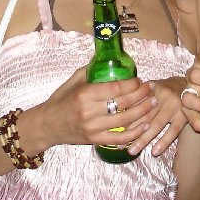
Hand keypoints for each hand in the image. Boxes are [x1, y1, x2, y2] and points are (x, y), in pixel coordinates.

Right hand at [30, 67, 156, 150]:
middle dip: (142, 96)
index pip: (115, 88)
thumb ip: (91, 70)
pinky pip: (119, 139)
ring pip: (125, 121)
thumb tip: (111, 59)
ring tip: (154, 103)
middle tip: (151, 90)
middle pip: (123, 103)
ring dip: (143, 112)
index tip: (140, 80)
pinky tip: (145, 125)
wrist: (46, 125)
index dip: (132, 84)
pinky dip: (134, 133)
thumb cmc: (60, 100)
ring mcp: (93, 128)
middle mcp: (89, 111)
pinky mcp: (95, 140)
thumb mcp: (73, 80)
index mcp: (84, 94)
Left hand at [125, 77, 187, 156]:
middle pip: (144, 116)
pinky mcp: (184, 115)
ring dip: (144, 139)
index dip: (125, 119)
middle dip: (131, 131)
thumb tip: (119, 109)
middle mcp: (162, 96)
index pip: (136, 105)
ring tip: (133, 151)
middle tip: (120, 145)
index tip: (115, 131)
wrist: (193, 84)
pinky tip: (155, 151)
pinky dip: (164, 141)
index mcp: (152, 89)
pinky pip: (173, 131)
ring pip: (156, 125)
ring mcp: (174, 106)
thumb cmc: (168, 88)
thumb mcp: (154, 86)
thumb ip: (140, 96)